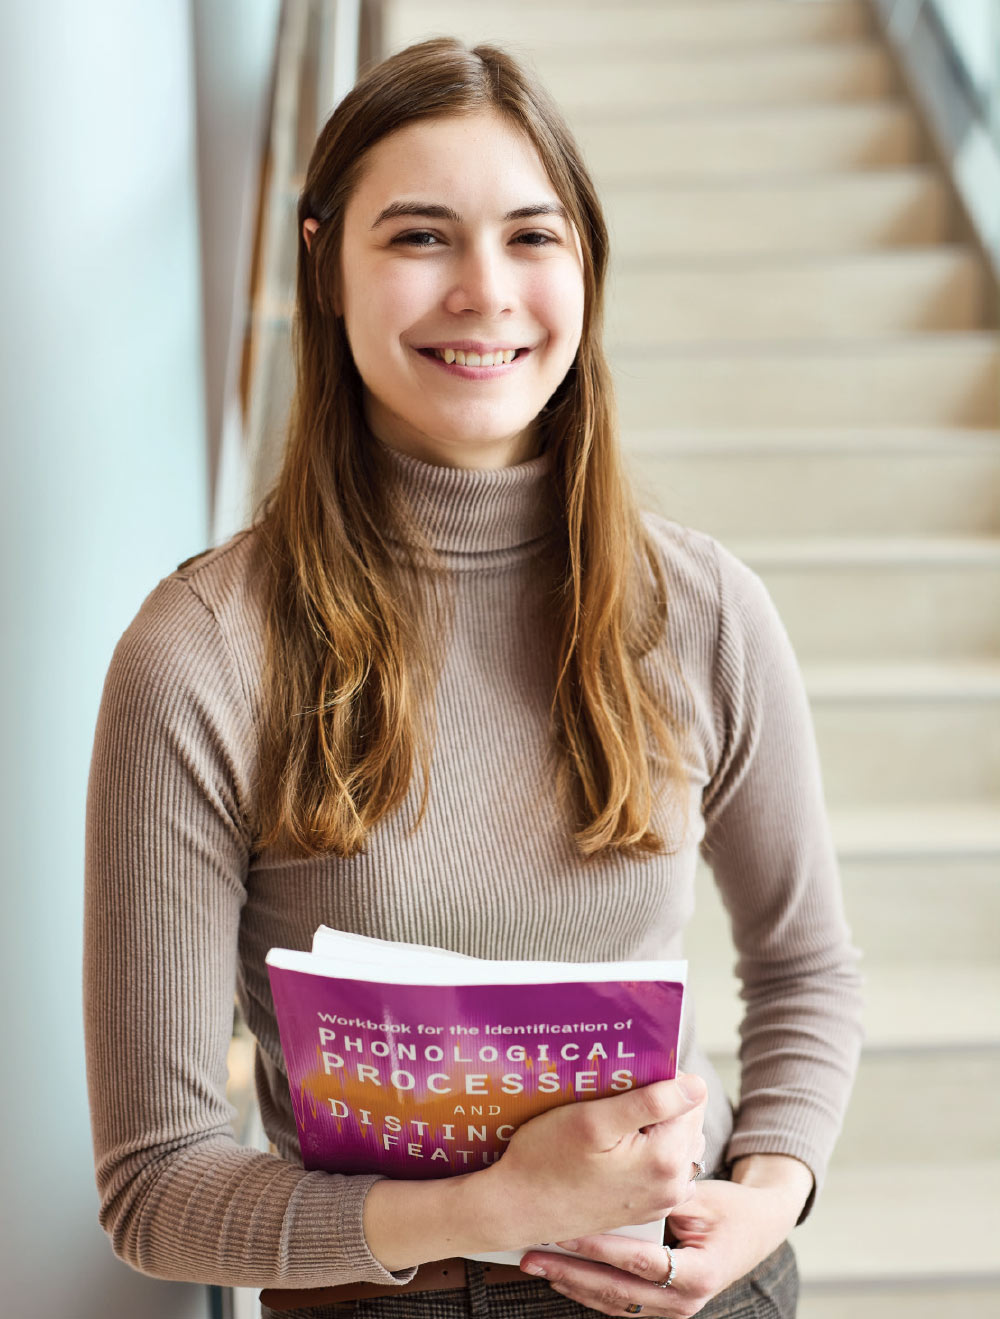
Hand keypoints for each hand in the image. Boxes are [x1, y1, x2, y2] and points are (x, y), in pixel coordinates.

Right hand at [483, 1073, 706, 1250]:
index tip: (626, 1083)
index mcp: (666, 1160)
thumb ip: (653, 1102)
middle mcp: (672, 1186)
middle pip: (687, 1124)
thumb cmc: (547, 1160)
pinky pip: (664, 1168)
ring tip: (614, 1126)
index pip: (691, 1100)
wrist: (517, 1208)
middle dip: (661, 1107)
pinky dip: (649, 1153)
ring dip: (656, 1129)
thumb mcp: (595, 1119)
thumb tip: (697, 1085)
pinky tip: (616, 1150)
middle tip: (615, 1104)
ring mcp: (659, 1200)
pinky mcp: (645, 1208)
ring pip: (678, 1145)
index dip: (662, 1082)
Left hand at [518, 1165, 809, 1316]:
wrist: (758, 1229)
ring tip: (536, 1264)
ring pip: (613, 1302)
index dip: (599, 1247)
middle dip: (571, 1273)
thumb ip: (664, 1193)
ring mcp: (671, 1309)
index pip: (638, 1262)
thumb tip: (623, 1171)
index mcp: (697, 1275)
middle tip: (532, 1256)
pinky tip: (561, 1275)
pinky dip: (588, 1289)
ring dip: (573, 1283)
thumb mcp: (702, 1198)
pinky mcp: (660, 1306)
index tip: (563, 1231)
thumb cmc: (731, 1208)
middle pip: (617, 1291)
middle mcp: (683, 1302)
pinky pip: (619, 1302)